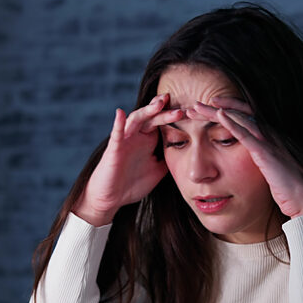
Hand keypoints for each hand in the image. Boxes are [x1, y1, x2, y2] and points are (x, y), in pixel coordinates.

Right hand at [73, 94, 183, 225]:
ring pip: (136, 119)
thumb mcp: (158, 171)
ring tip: (160, 103)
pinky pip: (116, 135)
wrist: (112, 199)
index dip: (173, 116)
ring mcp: (124, 141)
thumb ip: (169, 159)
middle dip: (164, 111)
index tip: (190, 113)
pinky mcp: (114, 150)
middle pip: (151, 117)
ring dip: (147, 111)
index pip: (161, 122)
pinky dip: (118, 124)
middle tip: (180, 109)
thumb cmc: (132, 184)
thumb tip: (187, 153)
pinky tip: (120, 113)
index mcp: (147, 140)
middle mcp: (136, 136)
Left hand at [188, 97, 302, 218]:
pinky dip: (232, 123)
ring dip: (217, 111)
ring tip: (197, 107)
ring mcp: (268, 142)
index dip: (227, 109)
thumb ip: (259, 163)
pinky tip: (219, 115)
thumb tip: (248, 164)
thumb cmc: (289, 189)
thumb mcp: (270, 172)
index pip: (246, 117)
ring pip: (240, 119)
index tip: (208, 109)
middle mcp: (269, 136)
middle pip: (239, 113)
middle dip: (216, 108)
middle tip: (194, 106)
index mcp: (269, 139)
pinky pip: (246, 134)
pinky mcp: (266, 153)